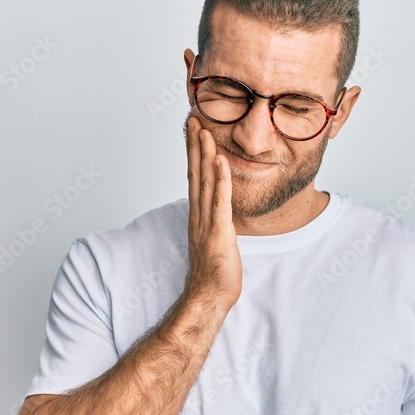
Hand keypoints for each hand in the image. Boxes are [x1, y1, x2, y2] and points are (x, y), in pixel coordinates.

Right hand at [182, 116, 241, 311]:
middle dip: (195, 145)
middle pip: (195, 173)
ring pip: (204, 182)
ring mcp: (206, 222)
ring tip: (204, 130)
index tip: (193, 130)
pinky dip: (220, 180)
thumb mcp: (215, 237)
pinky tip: (220, 160)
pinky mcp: (218, 232)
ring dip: (204, 154)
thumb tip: (219, 204)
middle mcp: (198, 214)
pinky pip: (219, 202)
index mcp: (198, 214)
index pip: (194, 176)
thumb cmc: (214, 270)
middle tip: (193, 119)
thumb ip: (214, 218)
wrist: (209, 295)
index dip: (193, 152)